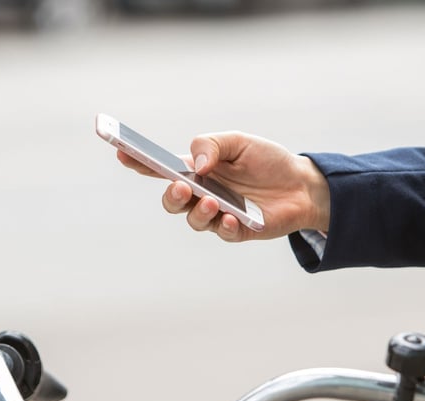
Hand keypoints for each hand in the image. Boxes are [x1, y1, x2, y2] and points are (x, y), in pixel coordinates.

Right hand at [117, 132, 329, 241]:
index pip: (161, 168)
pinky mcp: (238, 230)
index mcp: (196, 170)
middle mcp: (202, 194)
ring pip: (194, 220)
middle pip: (172, 201)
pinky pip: (224, 233)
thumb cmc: (267, 161)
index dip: (139, 163)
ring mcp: (218, 214)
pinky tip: (232, 218)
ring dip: (199, 212)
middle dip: (171, 196)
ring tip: (213, 202)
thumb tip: (196, 164)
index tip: (122, 154)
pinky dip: (225, 226)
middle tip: (182, 187)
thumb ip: (213, 146)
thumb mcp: (240, 142)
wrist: (302, 184)